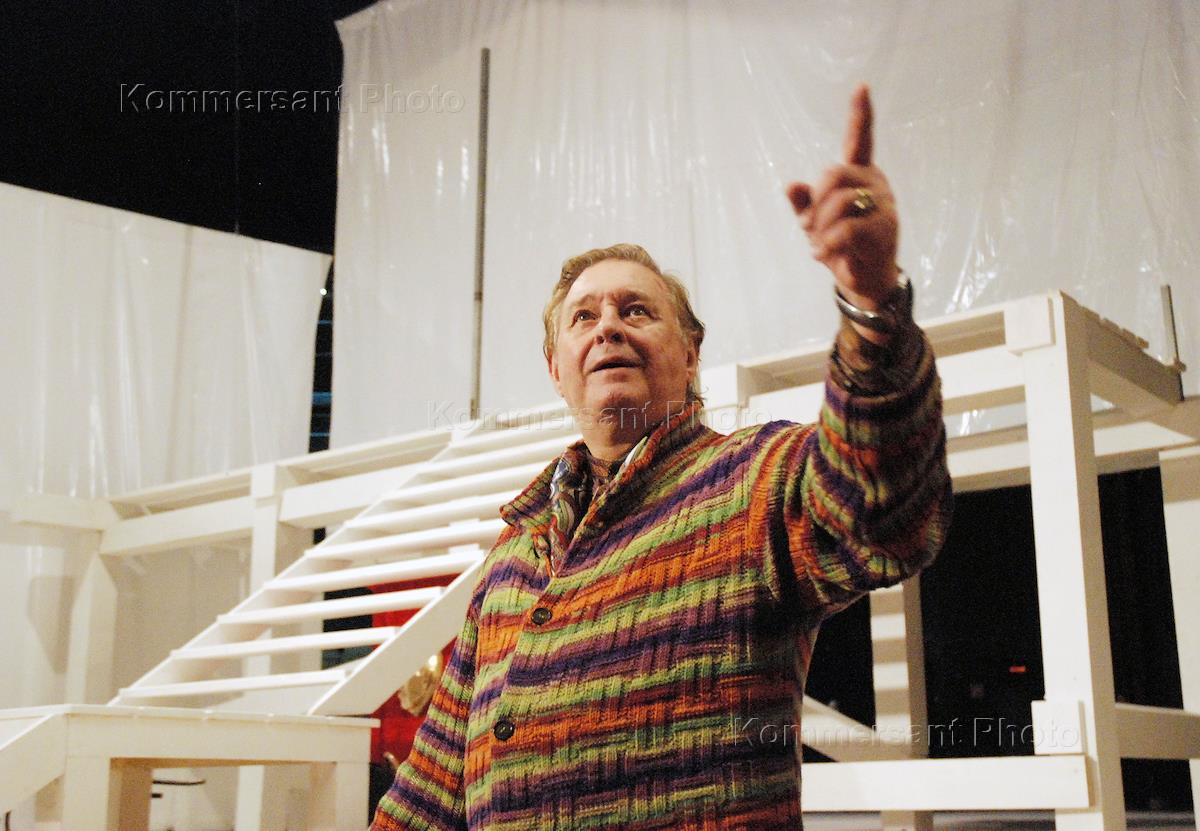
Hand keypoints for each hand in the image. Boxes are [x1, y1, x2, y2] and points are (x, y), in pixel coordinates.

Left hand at [784, 84, 898, 314]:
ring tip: (822, 244)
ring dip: (820, 228)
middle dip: (815, 202)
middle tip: (811, 226)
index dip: (860, 114)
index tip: (861, 86)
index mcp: (860, 175)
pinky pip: (844, 229)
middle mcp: (875, 184)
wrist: (863, 278)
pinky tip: (824, 255)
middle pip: (833, 173)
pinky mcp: (883, 230)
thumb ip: (803, 203)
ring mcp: (883, 206)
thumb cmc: (841, 245)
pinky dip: (826, 244)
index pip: (860, 140)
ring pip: (838, 202)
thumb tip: (790, 185)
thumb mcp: (815, 222)